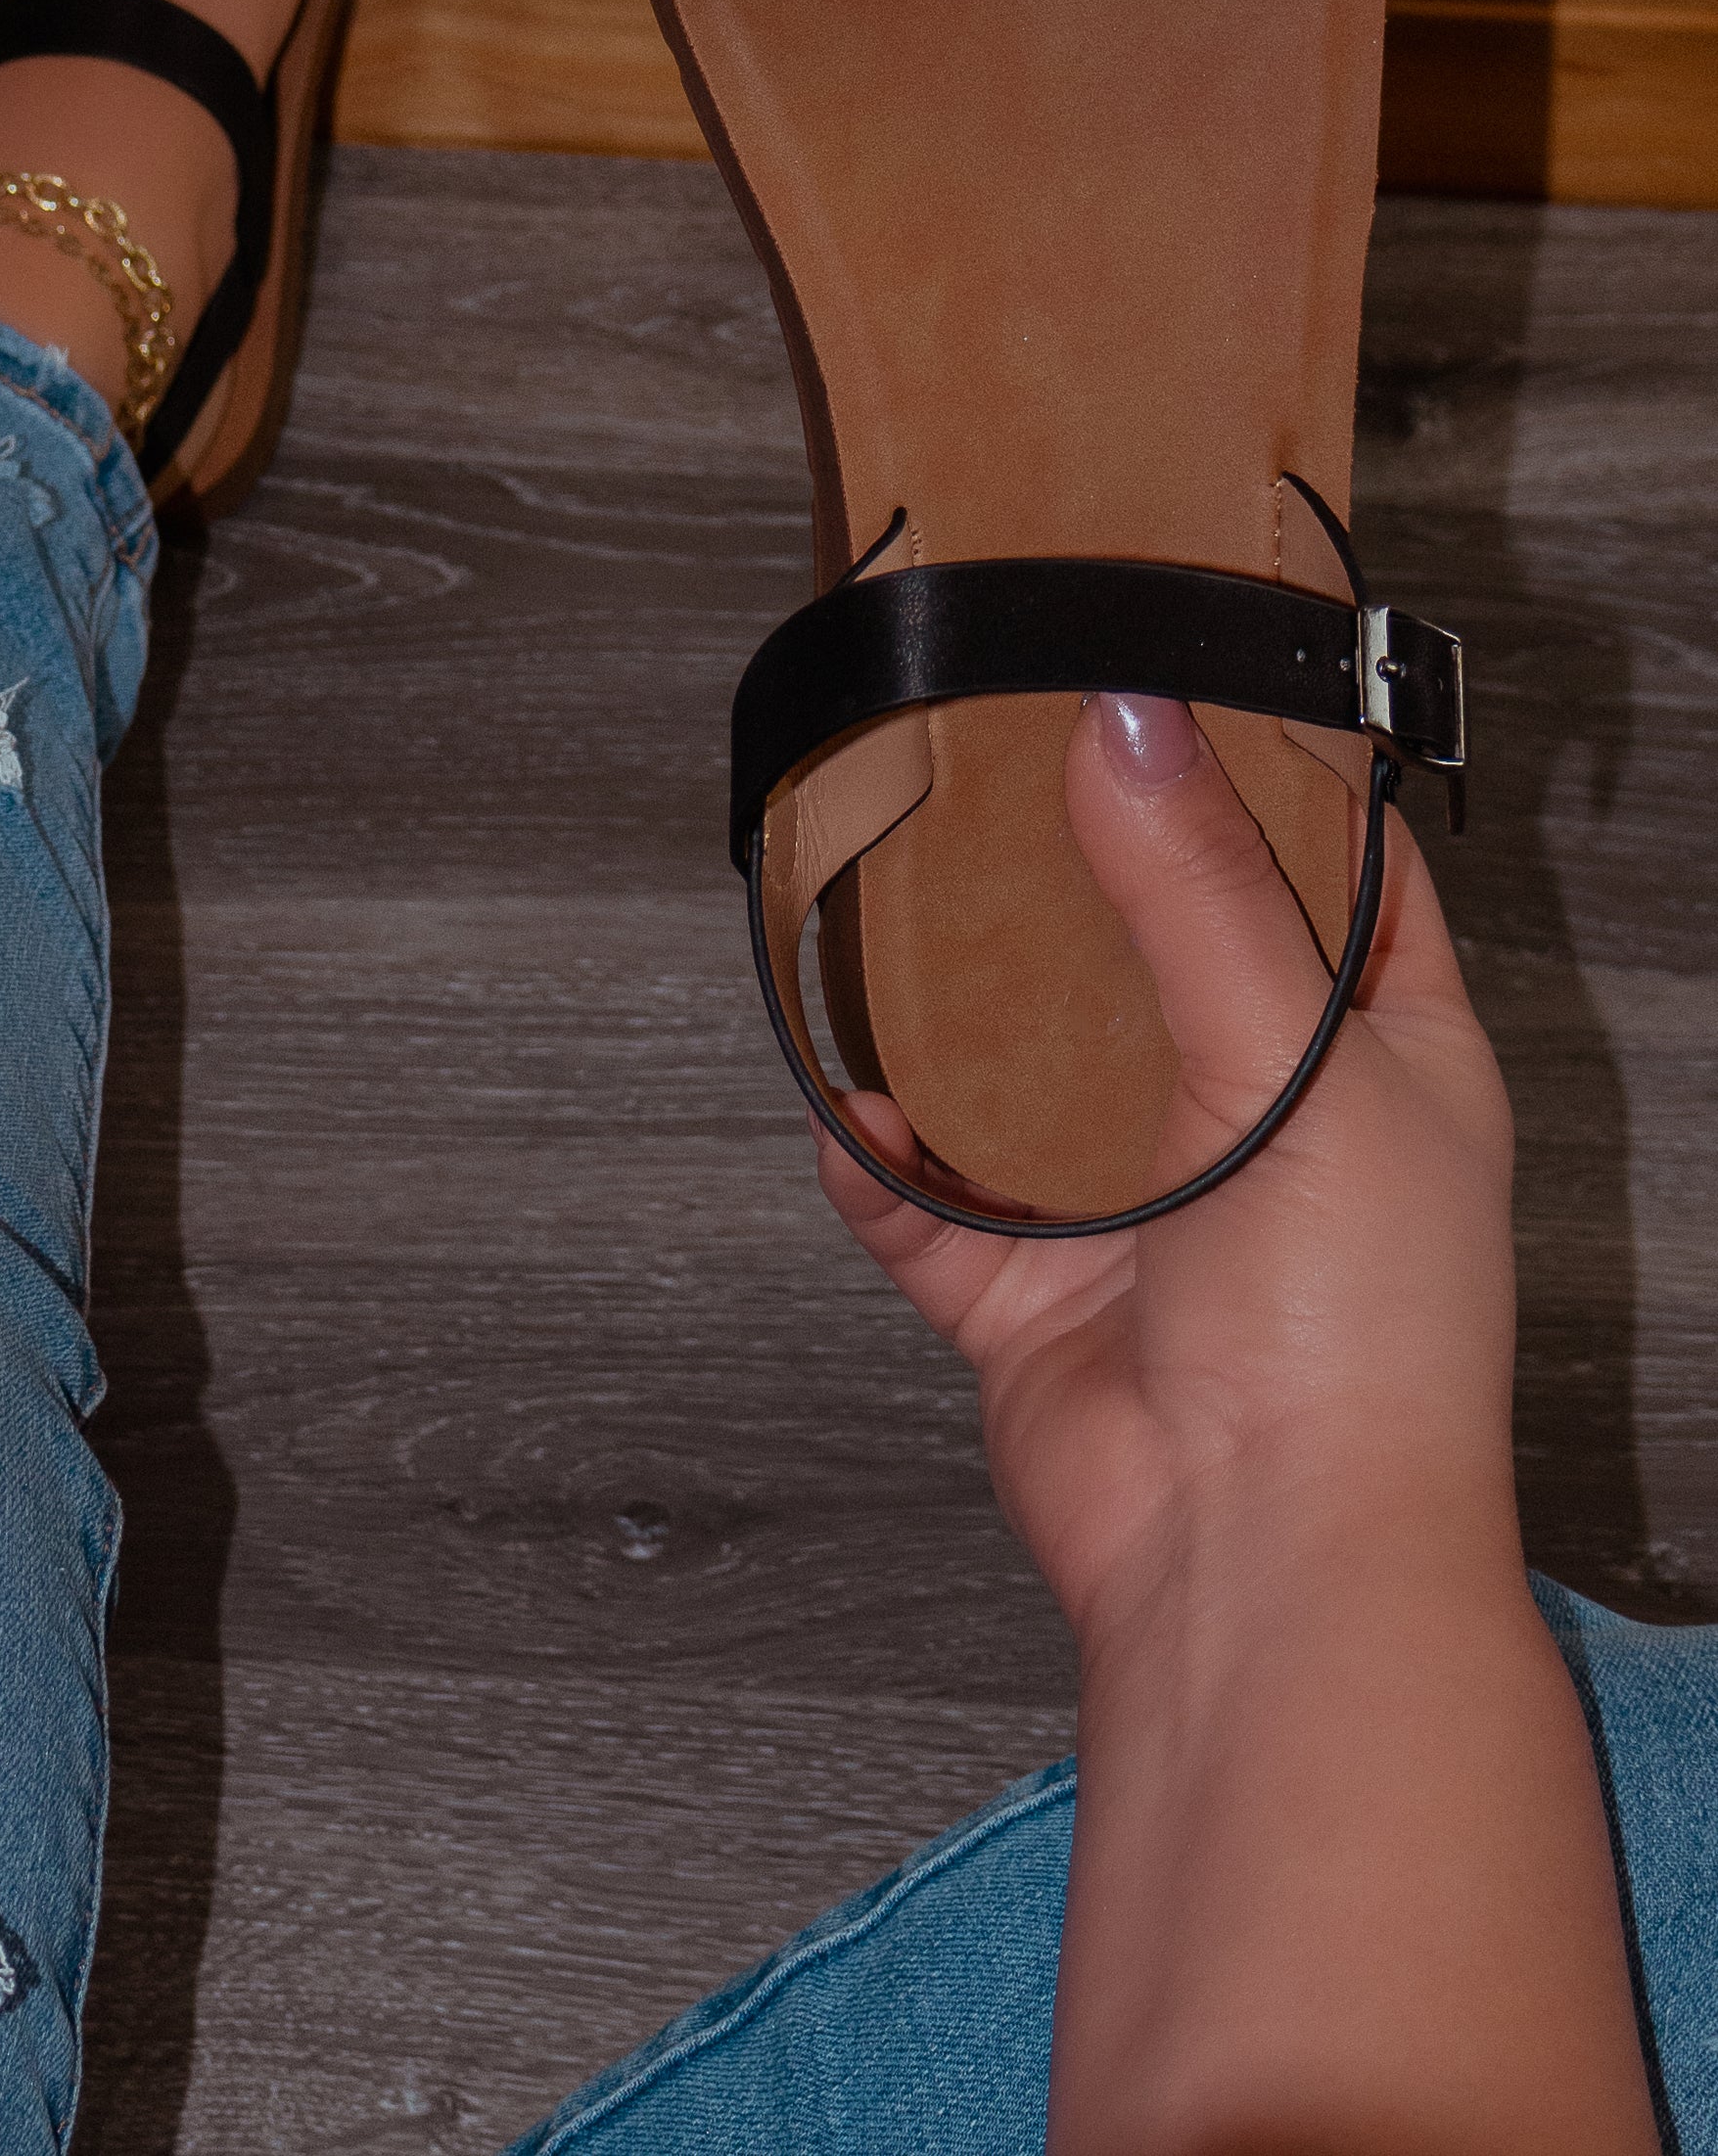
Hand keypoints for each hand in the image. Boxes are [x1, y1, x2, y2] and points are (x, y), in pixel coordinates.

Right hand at [819, 693, 1515, 1644]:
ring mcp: (1146, 1214)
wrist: (1258, 1565)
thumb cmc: (1355, 1344)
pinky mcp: (1040, 1297)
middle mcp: (1269, 1126)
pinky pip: (930, 1204)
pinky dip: (884, 1161)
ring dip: (962, 1020)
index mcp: (1385, 1056)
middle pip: (1158, 958)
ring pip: (1029, 1076)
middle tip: (996, 774)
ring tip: (897, 918)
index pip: (1336, 873)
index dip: (1262, 775)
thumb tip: (1129, 724)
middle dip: (1076, 882)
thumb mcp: (1297, 1062)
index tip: (1171, 674)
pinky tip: (856, 1109)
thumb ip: (1199, 888)